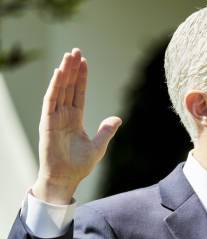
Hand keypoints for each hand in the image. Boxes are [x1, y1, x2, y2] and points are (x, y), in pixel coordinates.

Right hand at [32, 48, 121, 203]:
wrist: (65, 179)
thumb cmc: (79, 165)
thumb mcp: (98, 146)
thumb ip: (106, 131)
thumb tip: (118, 118)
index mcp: (75, 119)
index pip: (79, 93)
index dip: (82, 78)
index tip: (84, 62)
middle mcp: (64, 115)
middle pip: (69, 87)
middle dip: (73, 69)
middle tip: (76, 50)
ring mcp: (54, 118)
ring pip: (59, 90)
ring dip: (64, 72)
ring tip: (68, 56)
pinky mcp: (47, 123)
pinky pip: (50, 101)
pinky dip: (54, 87)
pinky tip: (58, 73)